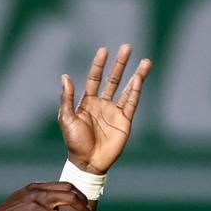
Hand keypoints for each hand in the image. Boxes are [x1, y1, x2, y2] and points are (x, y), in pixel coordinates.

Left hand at [59, 44, 151, 174]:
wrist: (88, 163)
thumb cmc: (74, 143)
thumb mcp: (66, 119)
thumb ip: (67, 98)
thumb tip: (65, 76)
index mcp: (87, 102)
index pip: (95, 78)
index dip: (99, 64)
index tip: (104, 50)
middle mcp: (103, 104)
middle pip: (114, 79)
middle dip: (120, 64)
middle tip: (128, 47)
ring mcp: (115, 112)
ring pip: (127, 89)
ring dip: (136, 76)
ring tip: (145, 62)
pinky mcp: (125, 122)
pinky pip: (132, 103)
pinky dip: (136, 91)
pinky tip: (140, 79)